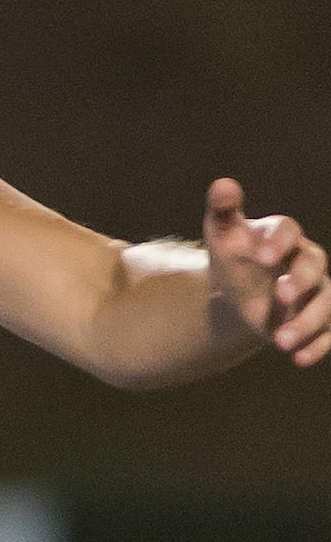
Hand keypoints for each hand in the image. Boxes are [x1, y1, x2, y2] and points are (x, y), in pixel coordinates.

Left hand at [201, 178, 330, 365]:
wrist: (238, 290)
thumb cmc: (232, 254)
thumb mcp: (222, 234)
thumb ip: (223, 209)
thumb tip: (224, 183)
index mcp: (282, 236)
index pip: (288, 231)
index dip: (278, 242)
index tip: (260, 257)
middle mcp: (306, 261)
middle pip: (315, 267)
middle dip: (301, 281)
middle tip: (281, 294)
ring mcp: (316, 291)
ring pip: (325, 304)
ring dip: (306, 322)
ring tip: (279, 340)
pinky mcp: (317, 319)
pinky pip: (328, 333)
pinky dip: (316, 346)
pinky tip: (297, 358)